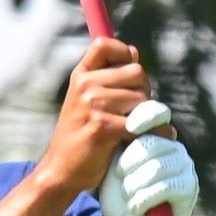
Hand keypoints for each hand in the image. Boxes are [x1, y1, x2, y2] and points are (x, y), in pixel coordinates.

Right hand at [34, 36, 153, 201]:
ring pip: (142, 98)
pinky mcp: (102, 126)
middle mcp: (85, 85)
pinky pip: (141, 123)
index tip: (128, 75)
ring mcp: (92, 105)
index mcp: (80, 76)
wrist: (61, 171)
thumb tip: (134, 52)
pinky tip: (148, 140)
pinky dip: (154, 133)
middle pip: (137, 73)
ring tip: (136, 129)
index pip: (105, 45)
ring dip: (148, 116)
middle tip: (135, 112)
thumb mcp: (86, 101)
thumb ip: (107, 78)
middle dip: (143, 92)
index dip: (124, 53)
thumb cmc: (81, 137)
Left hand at [104, 106, 196, 215]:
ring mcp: (184, 166)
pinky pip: (165, 186)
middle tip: (121, 181)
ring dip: (134, 185)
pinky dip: (144, 199)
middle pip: (151, 143)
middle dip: (129, 164)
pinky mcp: (189, 187)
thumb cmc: (120, 201)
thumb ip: (118, 144)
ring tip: (129, 197)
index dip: (144, 117)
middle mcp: (173, 147)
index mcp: (154, 137)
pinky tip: (137, 208)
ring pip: (156, 166)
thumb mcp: (112, 169)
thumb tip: (118, 118)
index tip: (129, 127)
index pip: (155, 115)